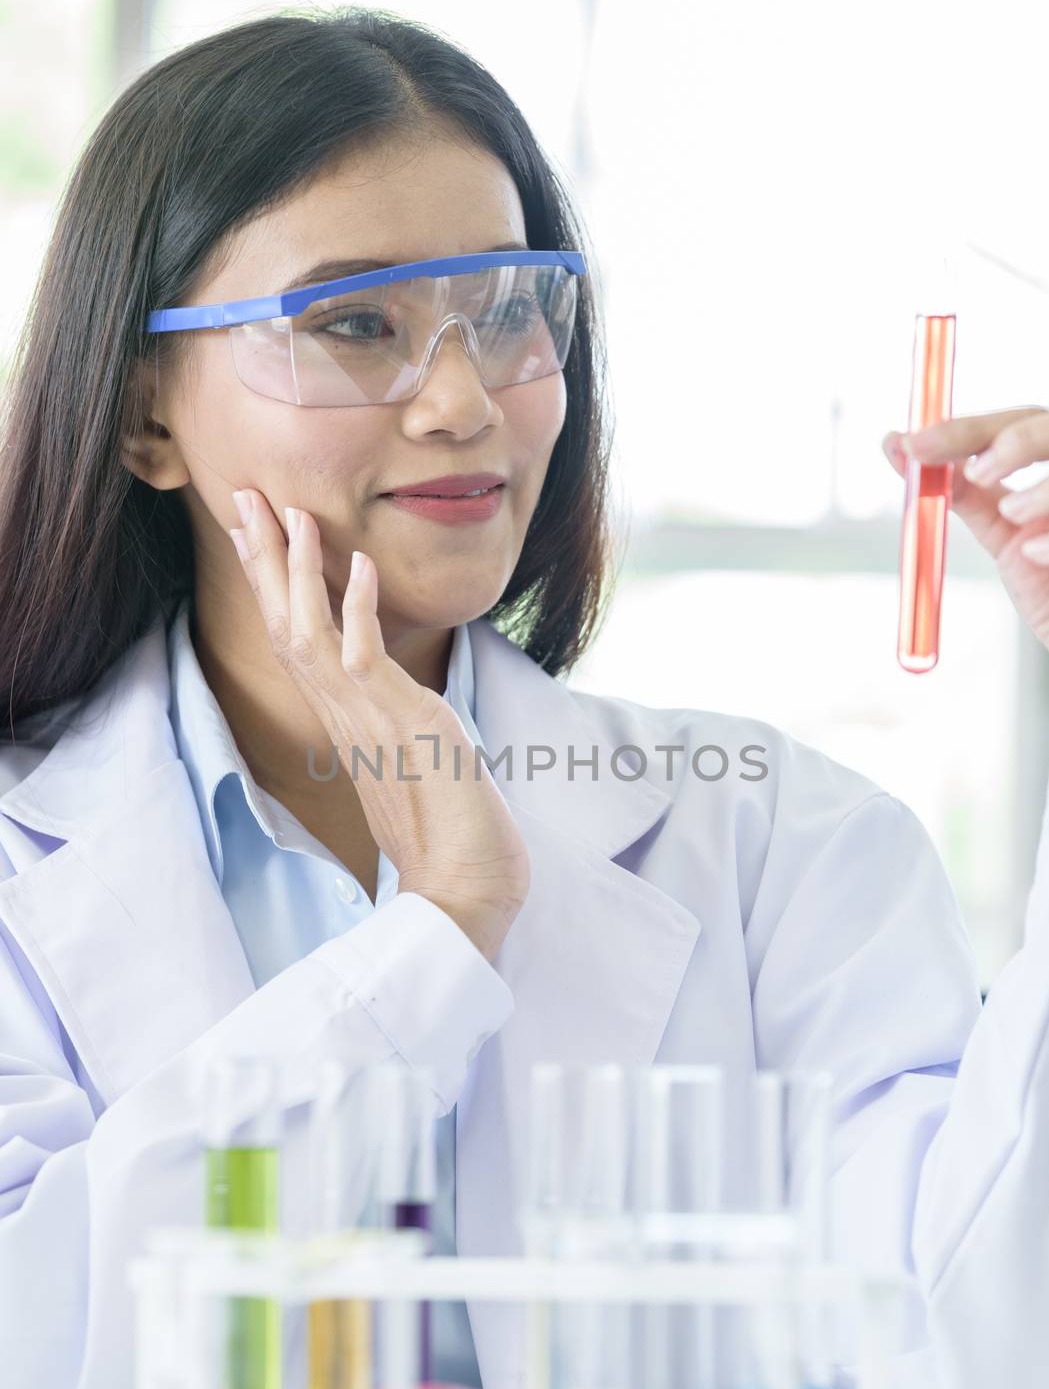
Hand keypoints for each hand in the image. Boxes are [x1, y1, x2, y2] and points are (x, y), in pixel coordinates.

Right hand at [228, 489, 530, 962]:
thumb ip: (398, 729)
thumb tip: (403, 710)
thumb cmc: (451, 835)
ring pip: (311, 635)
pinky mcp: (401, 726)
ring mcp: (368, 721)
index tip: (260, 530)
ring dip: (298, 572)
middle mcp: (345, 717)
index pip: (297, 640)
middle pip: (285, 626)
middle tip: (244, 496)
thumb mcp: (416, 762)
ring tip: (290, 512)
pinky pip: (368, 659)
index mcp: (346, 721)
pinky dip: (360, 609)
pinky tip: (360, 564)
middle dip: (266, 559)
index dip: (274, 583)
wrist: (464, 891)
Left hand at [882, 407, 1048, 668]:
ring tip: (1014, 517)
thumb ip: (965, 492)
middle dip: (1017, 440)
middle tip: (974, 472)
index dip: (968, 428)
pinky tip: (1039, 557)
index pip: (1023, 419)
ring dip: (1048, 488)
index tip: (913, 444)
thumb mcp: (1007, 536)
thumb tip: (899, 447)